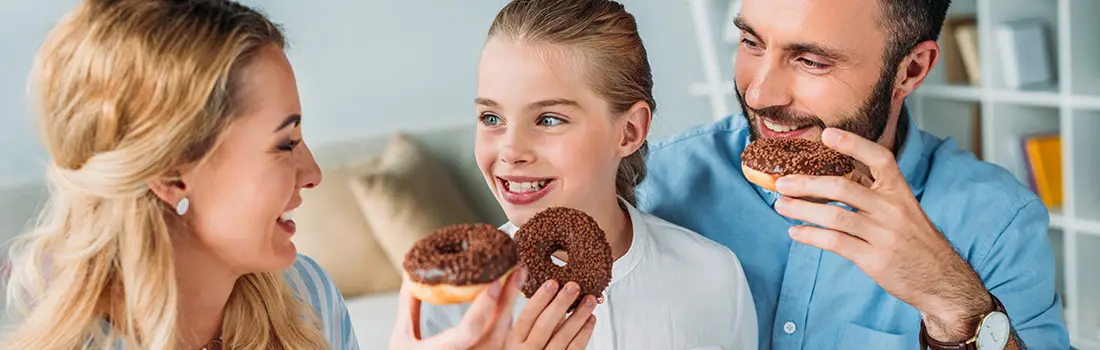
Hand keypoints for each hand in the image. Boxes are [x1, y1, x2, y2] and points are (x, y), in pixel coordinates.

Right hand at [389, 268, 526, 349]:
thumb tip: (411, 277)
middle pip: (495, 332)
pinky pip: (502, 344)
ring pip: (503, 338)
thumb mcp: (401, 338)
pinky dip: (507, 324)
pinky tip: (509, 306)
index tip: (495, 284)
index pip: (469, 331)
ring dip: (511, 309)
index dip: (483, 308)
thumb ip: (409, 307)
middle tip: (518, 271)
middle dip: (508, 300)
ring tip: (517, 281)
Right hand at [511, 280, 597, 349]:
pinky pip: (574, 349)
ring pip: (562, 338)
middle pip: (544, 326)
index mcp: (516, 343)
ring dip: (578, 316)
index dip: (539, 300)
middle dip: (560, 304)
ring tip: (590, 300)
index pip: (526, 318)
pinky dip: (584, 333)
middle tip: (574, 286)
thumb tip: (553, 289)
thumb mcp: (525, 340)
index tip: (552, 283)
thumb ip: (535, 321)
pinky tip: (591, 319)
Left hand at [773, 128, 994, 340]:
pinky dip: (811, 236)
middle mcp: (893, 209)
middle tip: (782, 183)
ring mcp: (884, 234)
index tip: (827, 134)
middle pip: (844, 187)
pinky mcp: (875, 258)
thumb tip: (830, 178)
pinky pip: (836, 242)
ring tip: (781, 206)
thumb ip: (874, 193)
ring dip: (802, 209)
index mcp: (900, 191)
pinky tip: (796, 232)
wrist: (942, 281)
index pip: (879, 158)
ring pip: (834, 215)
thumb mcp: (902, 210)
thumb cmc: (915, 241)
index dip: (853, 144)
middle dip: (807, 183)